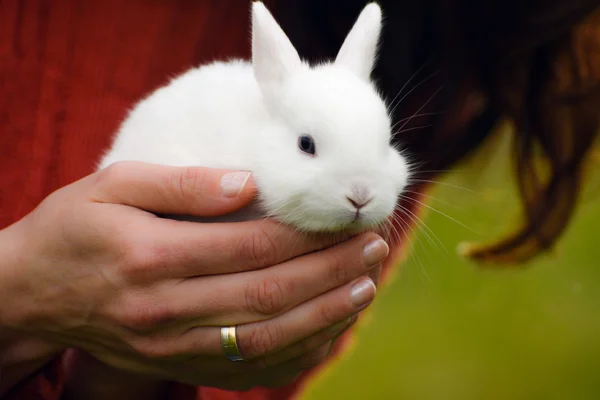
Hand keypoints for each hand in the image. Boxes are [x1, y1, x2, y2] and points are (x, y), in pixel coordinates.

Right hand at [0, 161, 387, 391]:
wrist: (32, 292)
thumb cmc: (75, 229)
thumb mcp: (113, 186)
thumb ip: (182, 184)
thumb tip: (248, 183)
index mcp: (152, 256)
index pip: (252, 246)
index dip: (309, 235)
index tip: (347, 219)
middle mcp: (167, 309)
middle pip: (270, 293)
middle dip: (331, 272)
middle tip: (374, 247)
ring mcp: (172, 347)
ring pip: (267, 337)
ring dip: (325, 314)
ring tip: (367, 286)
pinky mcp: (176, 364)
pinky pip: (249, 369)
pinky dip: (297, 352)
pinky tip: (330, 330)